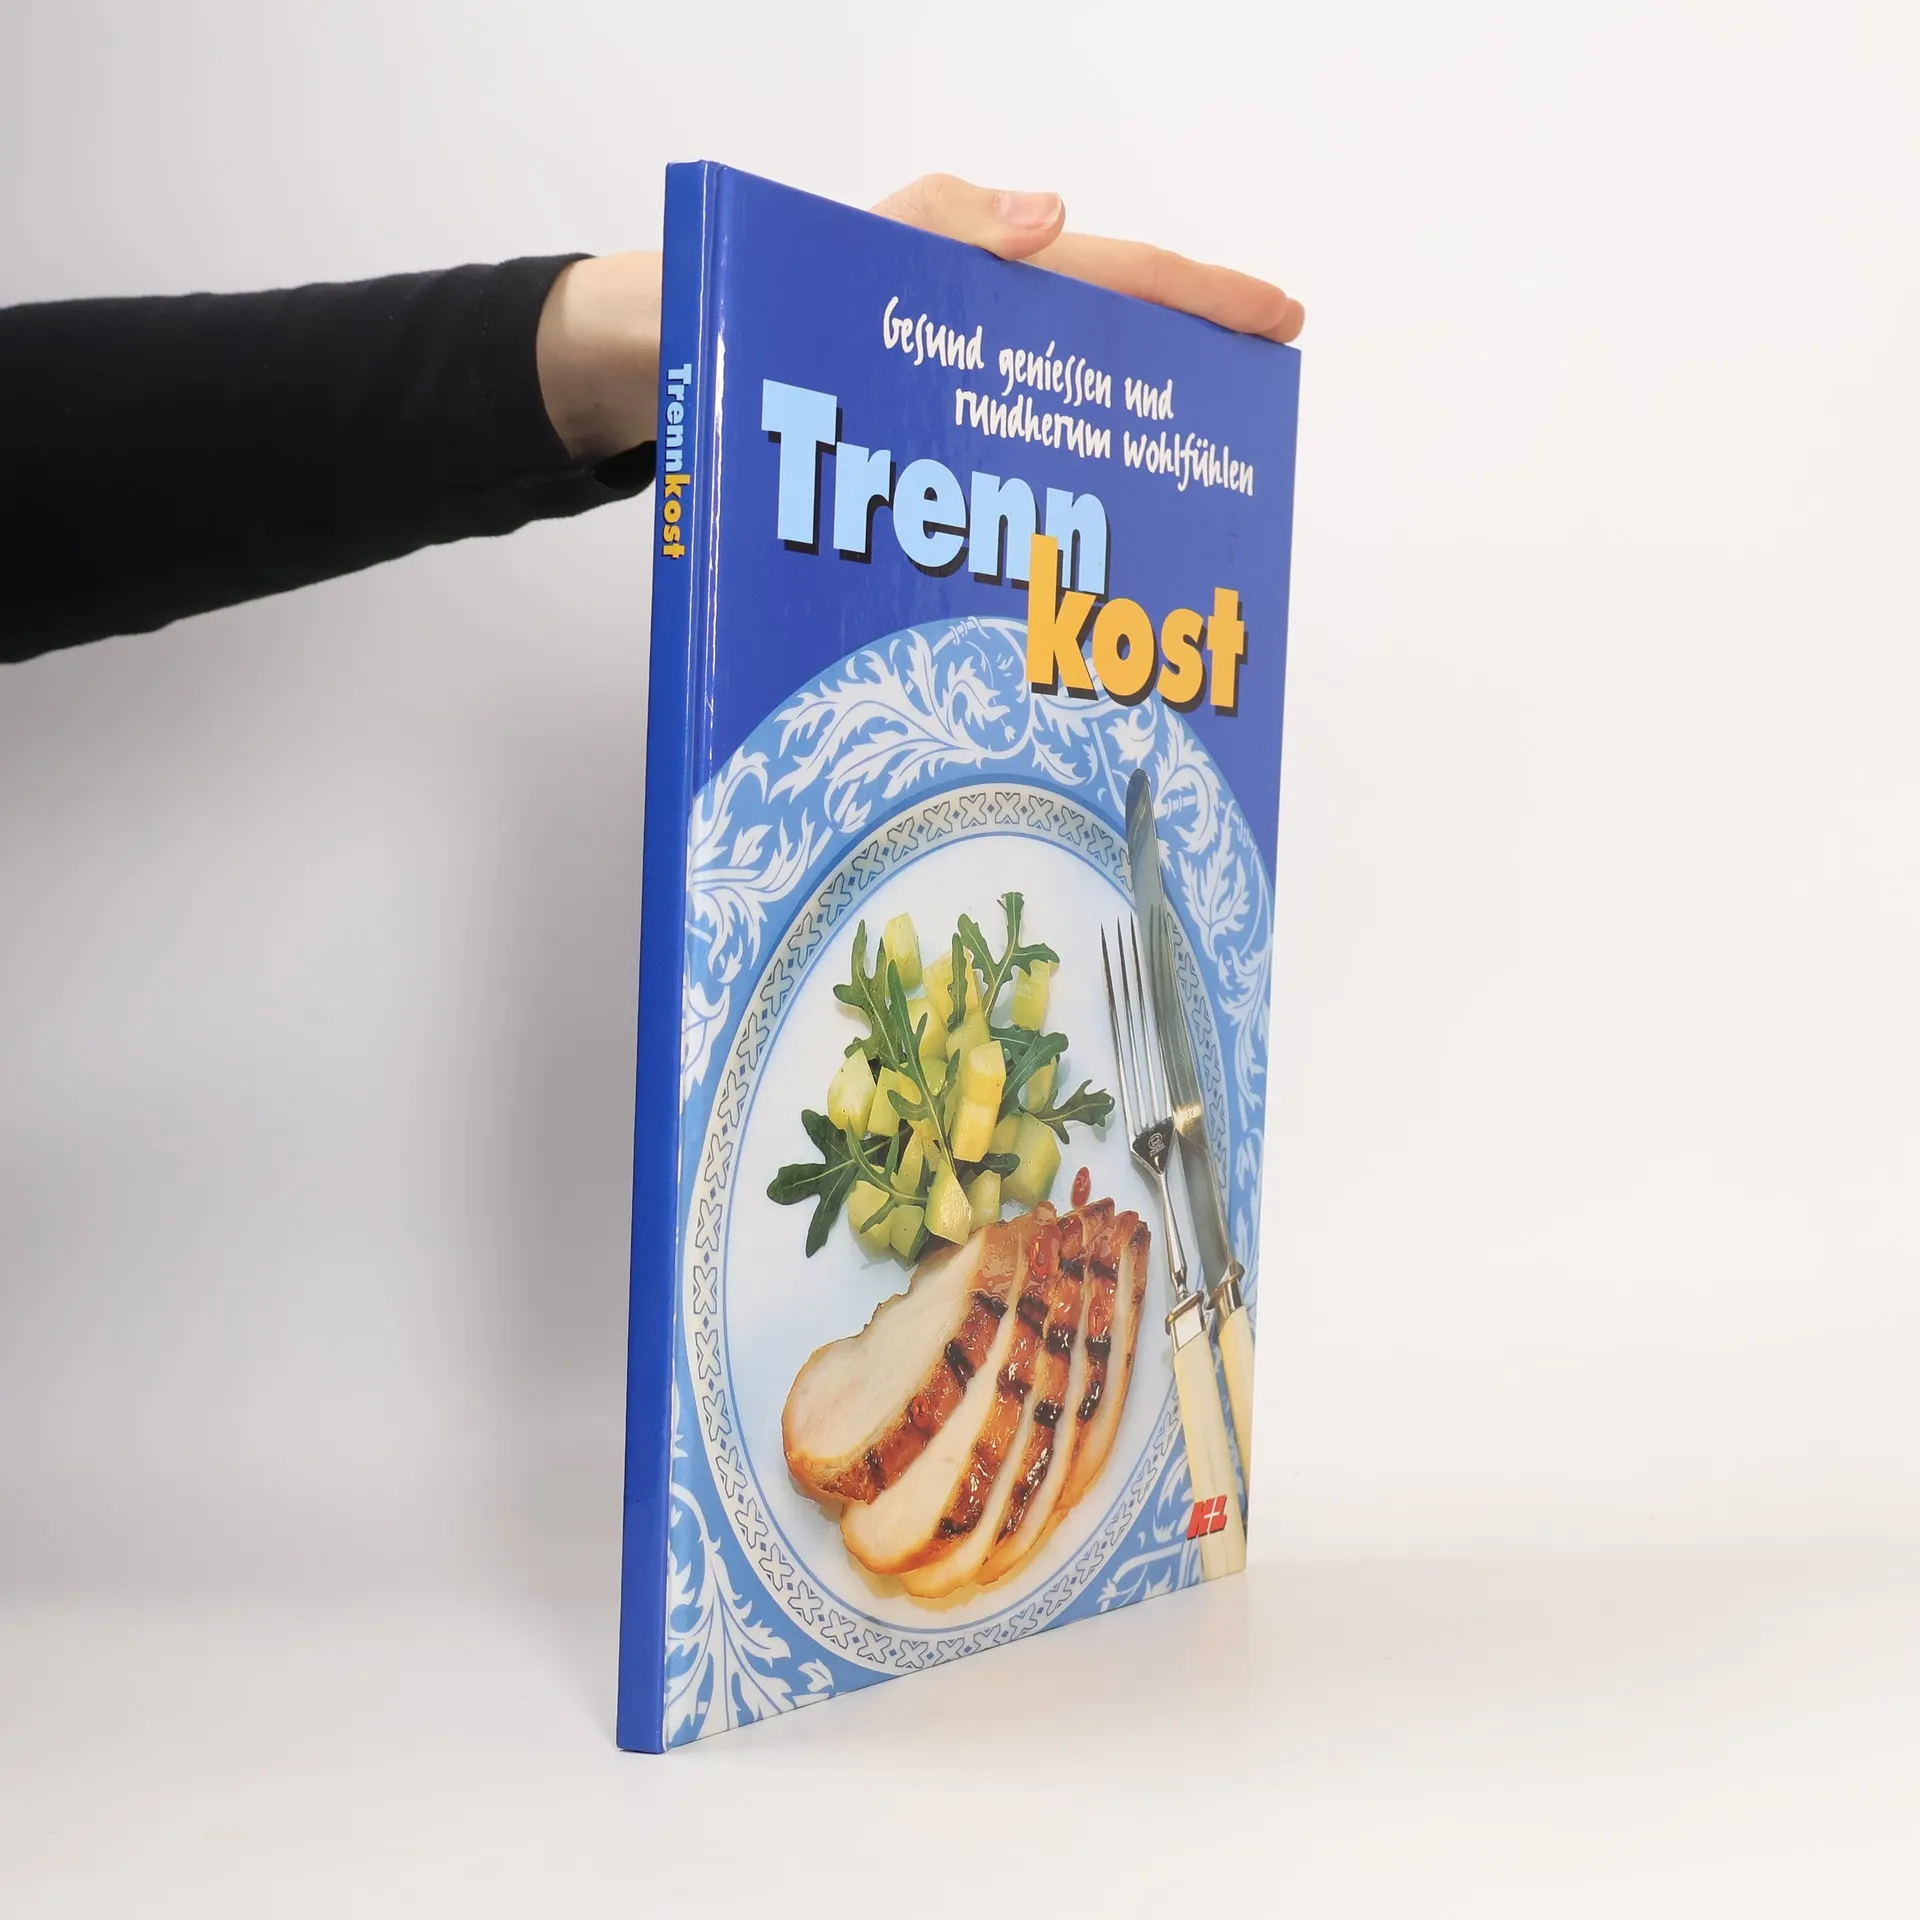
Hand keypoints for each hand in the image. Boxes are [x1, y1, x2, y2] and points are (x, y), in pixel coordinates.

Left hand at [538, 174, 1303, 463]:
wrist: (641, 368)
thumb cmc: (716, 300)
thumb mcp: (823, 246)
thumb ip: (929, 227)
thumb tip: (1049, 220)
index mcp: (968, 278)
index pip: (1111, 280)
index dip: (1200, 302)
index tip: (1278, 321)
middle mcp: (967, 344)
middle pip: (1100, 360)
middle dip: (1180, 391)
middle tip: (1244, 448)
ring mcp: (939, 403)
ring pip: (1053, 428)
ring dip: (1114, 468)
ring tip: (1174, 524)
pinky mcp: (905, 456)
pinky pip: (989, 481)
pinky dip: (1037, 511)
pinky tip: (1062, 561)